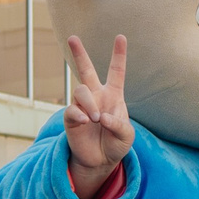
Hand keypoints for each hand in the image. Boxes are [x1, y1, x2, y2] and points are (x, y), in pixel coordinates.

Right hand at [64, 35, 133, 198]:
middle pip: (86, 70)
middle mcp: (96, 96)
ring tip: (95, 119)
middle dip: (79, 54)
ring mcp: (82, 106)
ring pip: (80, 90)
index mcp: (113, 96)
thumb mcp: (126, 135)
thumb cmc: (116, 144)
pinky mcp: (71, 118)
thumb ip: (118, 125)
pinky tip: (86, 122)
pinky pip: (72, 110)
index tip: (120, 37)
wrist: (101, 161)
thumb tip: (100, 117)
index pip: (116, 71)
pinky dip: (80, 115)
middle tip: (72, 37)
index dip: (118, 55)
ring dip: (89, 103)